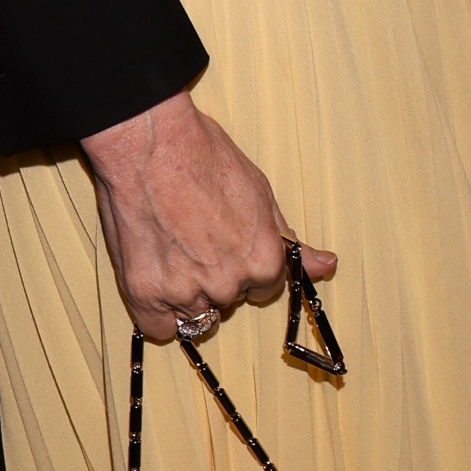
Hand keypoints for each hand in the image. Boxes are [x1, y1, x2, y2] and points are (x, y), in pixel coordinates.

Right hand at [81, 88, 336, 343]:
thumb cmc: (204, 156)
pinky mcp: (145, 293)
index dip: (246, 265)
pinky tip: (156, 281)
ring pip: (196, 316)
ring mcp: (186, 291)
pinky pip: (160, 329)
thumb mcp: (261, 193)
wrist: (151, 141)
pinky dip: (159, 313)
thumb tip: (325, 266)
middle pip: (229, 300)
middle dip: (217, 277)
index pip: (266, 288)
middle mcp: (228, 284)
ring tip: (171, 249)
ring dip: (187, 294)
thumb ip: (288, 240)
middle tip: (195, 238)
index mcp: (263, 261)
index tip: (226, 244)